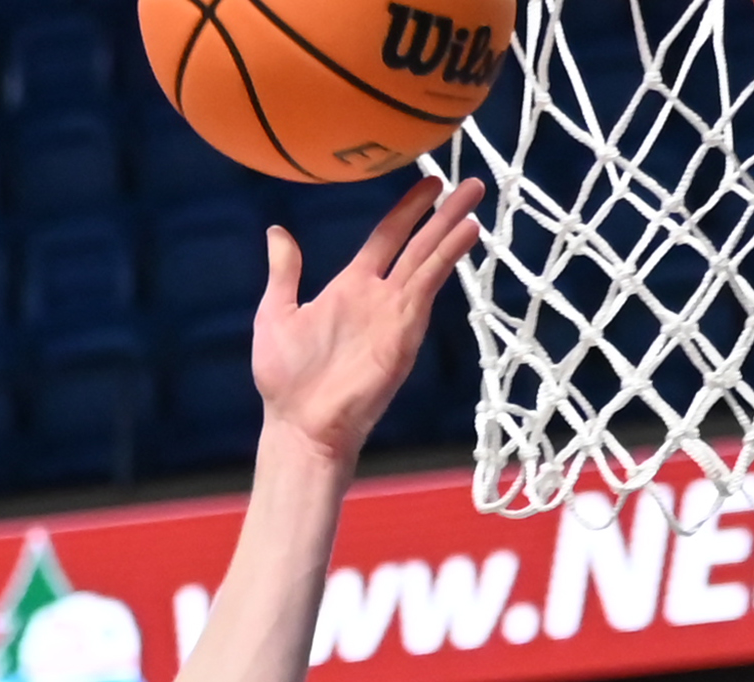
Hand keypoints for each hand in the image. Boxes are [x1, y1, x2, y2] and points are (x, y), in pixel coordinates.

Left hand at [250, 176, 483, 460]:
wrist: (300, 424)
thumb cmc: (285, 378)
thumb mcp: (277, 312)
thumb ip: (285, 272)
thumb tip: (277, 232)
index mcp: (350, 287)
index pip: (387, 238)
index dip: (407, 211)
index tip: (429, 185)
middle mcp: (379, 296)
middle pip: (419, 243)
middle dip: (444, 213)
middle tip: (473, 184)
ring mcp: (395, 312)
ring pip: (429, 259)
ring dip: (453, 229)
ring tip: (476, 199)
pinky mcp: (404, 329)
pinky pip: (428, 285)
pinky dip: (446, 258)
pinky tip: (465, 234)